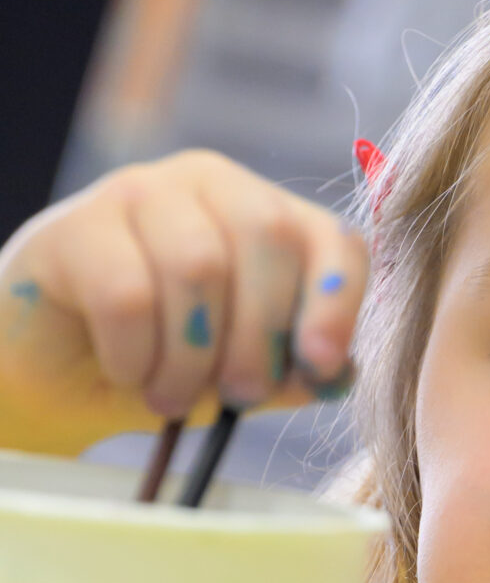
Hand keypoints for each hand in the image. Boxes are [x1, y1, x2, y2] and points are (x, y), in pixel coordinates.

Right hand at [0, 150, 366, 456]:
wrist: (60, 370)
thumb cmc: (165, 362)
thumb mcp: (245, 374)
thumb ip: (295, 371)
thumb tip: (336, 373)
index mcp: (268, 215)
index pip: (332, 238)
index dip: (337, 300)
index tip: (320, 363)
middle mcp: (210, 184)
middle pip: (267, 236)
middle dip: (262, 335)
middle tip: (239, 397)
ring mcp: (140, 192)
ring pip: (197, 264)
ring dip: (192, 358)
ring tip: (172, 397)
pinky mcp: (76, 225)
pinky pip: (127, 295)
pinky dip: (137, 355)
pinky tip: (129, 372)